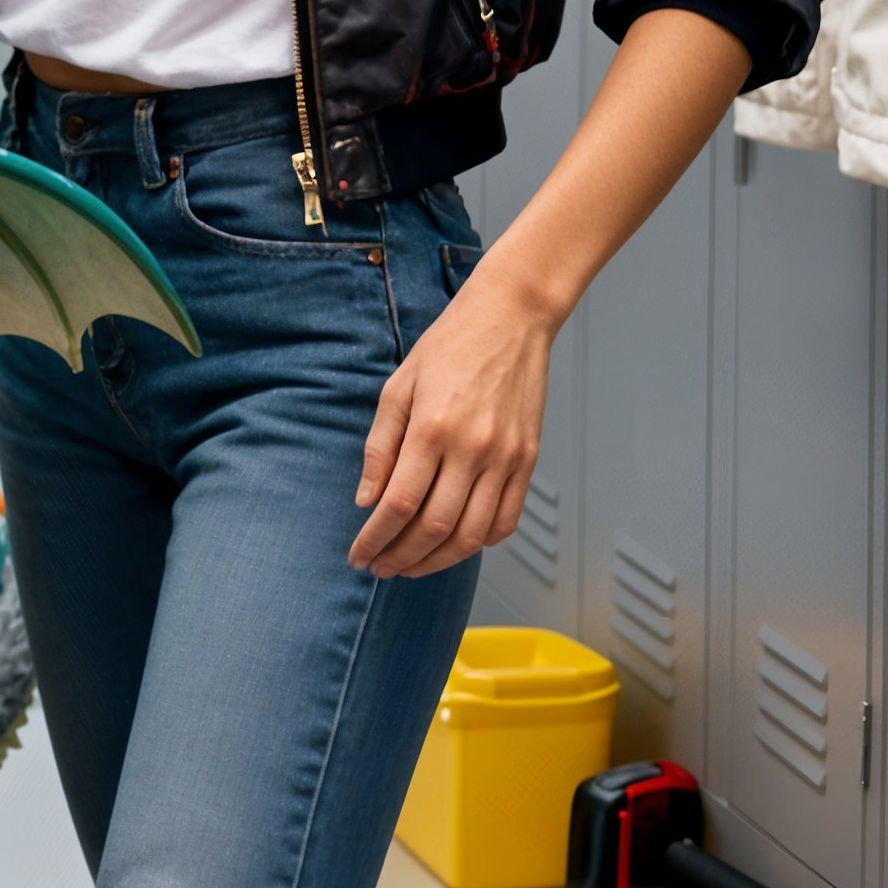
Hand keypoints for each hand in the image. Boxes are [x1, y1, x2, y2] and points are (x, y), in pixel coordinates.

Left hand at [349, 272, 551, 575]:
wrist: (510, 319)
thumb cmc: (449, 347)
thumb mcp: (397, 388)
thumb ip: (380, 447)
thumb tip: (366, 499)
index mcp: (433, 428)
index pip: (398, 503)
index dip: (375, 538)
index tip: (359, 555)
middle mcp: (473, 449)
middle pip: (434, 528)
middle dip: (401, 558)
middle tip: (380, 567)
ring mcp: (506, 458)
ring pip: (472, 535)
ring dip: (438, 561)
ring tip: (411, 565)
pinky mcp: (528, 461)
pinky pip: (507, 520)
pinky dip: (480, 544)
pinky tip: (455, 546)